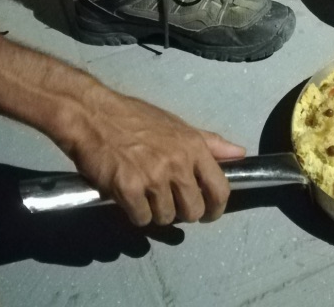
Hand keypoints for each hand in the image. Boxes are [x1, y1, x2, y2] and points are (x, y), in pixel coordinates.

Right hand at [61, 88, 244, 226]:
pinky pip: (141, 219)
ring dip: (156, 212)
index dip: (216, 207)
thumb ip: (210, 142)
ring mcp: (153, 177)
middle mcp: (177, 163)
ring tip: (145, 194)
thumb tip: (239, 153)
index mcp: (193, 146)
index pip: (220, 188)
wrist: (94, 115)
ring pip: (166, 217)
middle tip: (170, 202)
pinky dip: (135, 213)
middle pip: (193, 210)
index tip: (208, 213)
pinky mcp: (128, 189)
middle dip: (183, 213)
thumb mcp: (177, 125)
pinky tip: (128, 196)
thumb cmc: (135, 118)